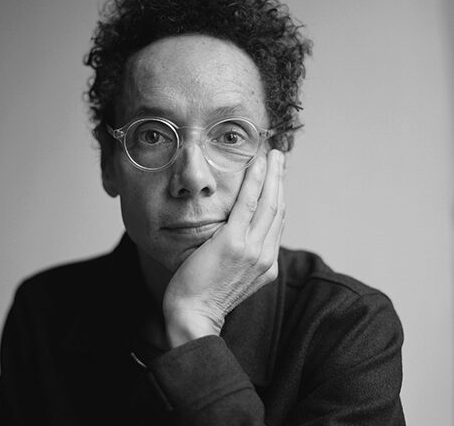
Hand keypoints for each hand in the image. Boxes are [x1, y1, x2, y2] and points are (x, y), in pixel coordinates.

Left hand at [163, 149, 285, 347]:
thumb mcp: (230, 277)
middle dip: (280, 181)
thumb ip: (239, 257)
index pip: (275, 223)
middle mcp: (265, 256)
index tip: (276, 179)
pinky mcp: (234, 243)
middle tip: (279, 159)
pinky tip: (258, 164)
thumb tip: (236, 240)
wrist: (192, 316)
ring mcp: (252, 250)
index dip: (278, 197)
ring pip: (268, 203)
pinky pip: (249, 204)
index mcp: (266, 264)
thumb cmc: (203, 297)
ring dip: (273, 175)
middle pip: (278, 209)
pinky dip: (256, 181)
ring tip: (273, 155)